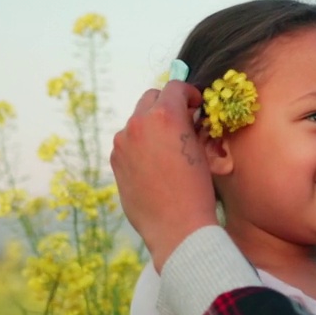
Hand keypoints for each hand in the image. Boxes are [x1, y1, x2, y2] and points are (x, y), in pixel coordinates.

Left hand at [110, 81, 217, 270]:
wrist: (177, 227)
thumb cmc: (197, 191)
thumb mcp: (200, 151)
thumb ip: (189, 126)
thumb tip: (187, 115)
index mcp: (165, 116)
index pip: (175, 87)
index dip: (189, 94)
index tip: (196, 105)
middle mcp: (139, 123)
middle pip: (151, 97)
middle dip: (168, 105)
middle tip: (183, 122)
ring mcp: (123, 142)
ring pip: (138, 119)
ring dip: (152, 125)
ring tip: (168, 148)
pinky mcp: (115, 159)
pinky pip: (129, 141)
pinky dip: (141, 144)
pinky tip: (155, 164)